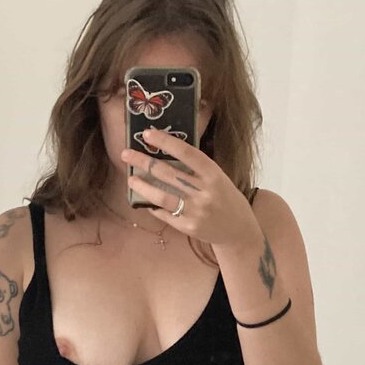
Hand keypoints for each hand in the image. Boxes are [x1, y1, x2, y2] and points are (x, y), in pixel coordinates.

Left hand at [120, 127, 259, 248]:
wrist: (238, 230)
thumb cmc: (226, 198)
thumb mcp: (218, 178)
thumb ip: (197, 169)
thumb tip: (165, 153)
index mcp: (214, 175)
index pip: (187, 153)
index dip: (166, 142)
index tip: (148, 134)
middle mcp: (205, 192)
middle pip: (168, 173)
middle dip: (144, 162)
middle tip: (126, 154)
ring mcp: (196, 211)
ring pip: (162, 196)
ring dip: (143, 186)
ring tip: (130, 179)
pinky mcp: (188, 227)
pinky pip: (165, 214)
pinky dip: (152, 206)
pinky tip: (144, 199)